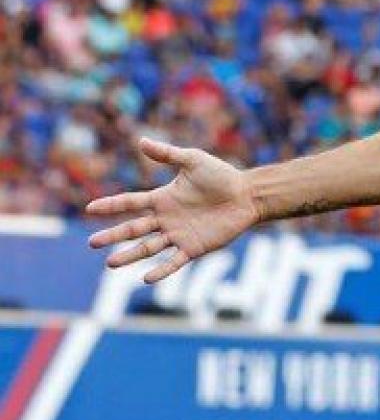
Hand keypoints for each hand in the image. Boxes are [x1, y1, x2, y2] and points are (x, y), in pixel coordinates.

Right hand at [85, 138, 260, 284]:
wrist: (248, 195)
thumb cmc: (222, 176)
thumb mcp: (193, 161)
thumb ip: (168, 154)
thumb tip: (141, 141)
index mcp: (162, 198)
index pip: (130, 203)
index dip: (111, 205)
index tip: (90, 208)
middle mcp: (166, 219)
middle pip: (134, 228)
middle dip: (113, 235)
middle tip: (92, 243)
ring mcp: (178, 234)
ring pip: (148, 247)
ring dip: (130, 255)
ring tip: (110, 263)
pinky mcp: (194, 247)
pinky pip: (174, 261)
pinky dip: (161, 270)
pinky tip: (146, 278)